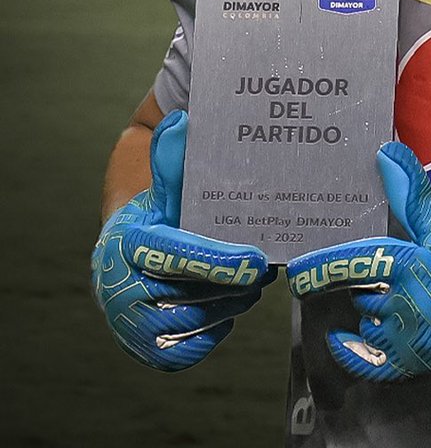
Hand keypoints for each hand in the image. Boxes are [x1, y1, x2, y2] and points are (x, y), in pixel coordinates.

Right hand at [92, 110, 274, 370]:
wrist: (125, 256)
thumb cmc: (158, 214)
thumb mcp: (165, 184)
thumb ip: (173, 156)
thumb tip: (182, 120)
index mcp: (130, 242)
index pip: (177, 255)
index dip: (219, 261)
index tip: (256, 260)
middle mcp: (124, 287)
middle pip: (193, 294)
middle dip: (235, 285)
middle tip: (265, 268)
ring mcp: (132, 324)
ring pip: (197, 322)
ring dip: (230, 304)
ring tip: (251, 283)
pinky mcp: (145, 350)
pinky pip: (189, 349)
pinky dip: (215, 328)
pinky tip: (229, 305)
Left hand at [287, 141, 430, 382]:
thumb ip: (410, 191)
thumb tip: (385, 151)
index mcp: (406, 266)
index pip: (347, 264)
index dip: (317, 267)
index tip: (295, 266)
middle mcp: (400, 305)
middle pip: (353, 292)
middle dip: (347, 281)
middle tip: (339, 271)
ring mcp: (405, 339)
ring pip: (363, 319)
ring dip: (360, 308)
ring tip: (363, 294)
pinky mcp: (412, 365)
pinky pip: (368, 362)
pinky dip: (351, 350)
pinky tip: (340, 337)